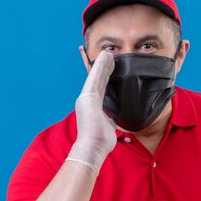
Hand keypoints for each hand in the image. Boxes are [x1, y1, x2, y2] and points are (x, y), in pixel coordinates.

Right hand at [68, 50, 116, 169]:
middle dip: (103, 67)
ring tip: (108, 53)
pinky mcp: (88, 97)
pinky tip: (105, 57)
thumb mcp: (108, 126)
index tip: (107, 67)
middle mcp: (87, 100)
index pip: (100, 87)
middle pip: (97, 79)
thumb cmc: (101, 141)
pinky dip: (100, 66)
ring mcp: (87, 97)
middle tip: (108, 55)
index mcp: (93, 106)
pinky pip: (95, 77)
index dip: (103, 76)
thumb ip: (110, 119)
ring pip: (96, 76)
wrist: (93, 147)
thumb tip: (114, 120)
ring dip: (102, 63)